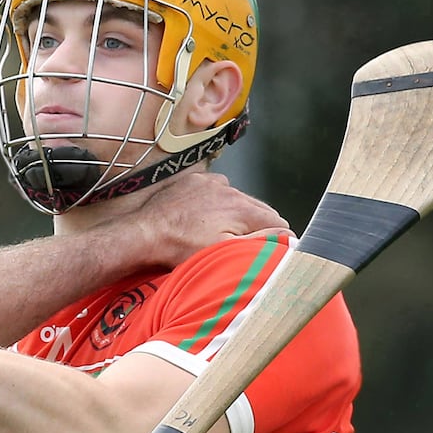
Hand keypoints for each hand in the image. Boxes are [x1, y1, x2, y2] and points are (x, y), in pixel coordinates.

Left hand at [116, 171, 288, 268]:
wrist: (145, 233)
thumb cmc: (181, 248)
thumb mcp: (225, 251)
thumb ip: (260, 242)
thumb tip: (287, 235)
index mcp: (242, 208)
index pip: (277, 222)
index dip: (275, 238)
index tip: (265, 250)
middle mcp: (230, 190)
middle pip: (259, 209)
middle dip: (256, 226)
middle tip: (241, 245)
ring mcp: (211, 183)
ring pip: (238, 199)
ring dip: (236, 214)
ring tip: (220, 233)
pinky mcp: (194, 181)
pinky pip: (216, 189)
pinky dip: (217, 201)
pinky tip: (206, 217)